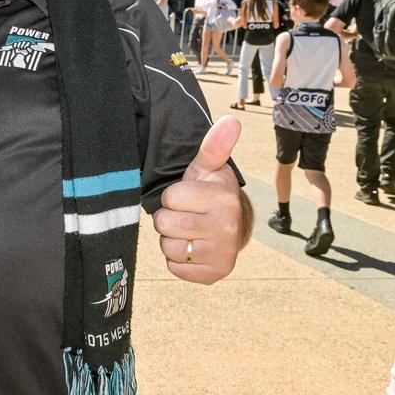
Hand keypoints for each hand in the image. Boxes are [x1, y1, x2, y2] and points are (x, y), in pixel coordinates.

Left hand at [153, 117, 245, 284]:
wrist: (230, 226)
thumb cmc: (208, 192)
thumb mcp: (207, 168)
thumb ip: (213, 145)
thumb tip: (230, 119)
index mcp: (224, 199)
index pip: (169, 198)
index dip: (172, 196)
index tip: (187, 196)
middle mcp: (227, 228)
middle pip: (164, 224)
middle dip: (169, 218)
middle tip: (186, 214)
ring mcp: (223, 254)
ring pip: (168, 247)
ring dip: (172, 239)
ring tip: (188, 230)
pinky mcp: (215, 274)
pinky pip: (174, 268)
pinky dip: (177, 260)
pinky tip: (192, 247)